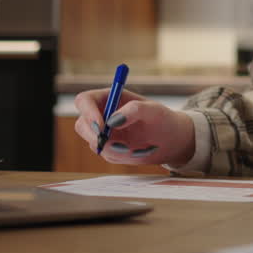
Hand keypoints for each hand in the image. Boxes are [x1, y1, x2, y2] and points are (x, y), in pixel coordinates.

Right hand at [73, 88, 195, 166]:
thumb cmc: (164, 120)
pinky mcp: (108, 148)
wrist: (171, 141)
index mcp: (109, 97)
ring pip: (92, 142)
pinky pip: (104, 154)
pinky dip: (117, 155)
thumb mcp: (154, 111)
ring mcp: (104, 133)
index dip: (87, 112)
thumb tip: (113, 120)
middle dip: (93, 134)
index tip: (102, 126)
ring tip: (133, 146)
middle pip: (82, 124)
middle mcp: (102, 114)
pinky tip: (134, 151)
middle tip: (110, 143)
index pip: (84, 101)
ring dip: (110, 147)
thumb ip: (135, 110)